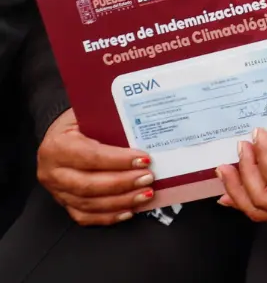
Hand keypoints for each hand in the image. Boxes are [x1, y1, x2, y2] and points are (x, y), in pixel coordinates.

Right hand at [36, 108, 155, 225]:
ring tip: (145, 194)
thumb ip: (111, 125)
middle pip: (89, 184)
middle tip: (148, 178)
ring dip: (120, 201)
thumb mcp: (92, 115)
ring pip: (88, 203)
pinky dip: (108, 216)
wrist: (59, 136)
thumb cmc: (80, 123)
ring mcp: (56, 190)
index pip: (91, 157)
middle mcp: (52, 171)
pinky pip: (84, 216)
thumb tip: (145, 133)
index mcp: (57, 146)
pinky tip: (128, 211)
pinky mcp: (63, 203)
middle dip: (123, 183)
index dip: (118, 161)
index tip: (144, 160)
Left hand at [214, 128, 266, 220]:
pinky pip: (261, 213)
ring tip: (225, 170)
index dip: (264, 155)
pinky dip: (241, 202)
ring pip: (257, 210)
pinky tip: (228, 195)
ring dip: (236, 189)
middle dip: (245, 171)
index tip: (258, 135)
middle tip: (240, 148)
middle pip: (262, 196)